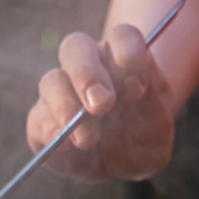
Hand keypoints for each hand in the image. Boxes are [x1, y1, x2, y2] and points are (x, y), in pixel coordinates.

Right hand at [26, 24, 174, 181]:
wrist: (128, 162)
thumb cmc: (146, 134)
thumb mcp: (159, 125)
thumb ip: (152, 104)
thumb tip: (132, 89)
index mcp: (121, 56)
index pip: (122, 36)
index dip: (129, 55)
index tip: (138, 88)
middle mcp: (88, 65)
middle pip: (75, 47)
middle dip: (87, 73)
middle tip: (101, 105)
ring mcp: (61, 91)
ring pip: (52, 81)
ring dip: (68, 108)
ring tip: (89, 139)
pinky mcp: (43, 121)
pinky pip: (38, 119)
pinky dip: (49, 131)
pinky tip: (63, 147)